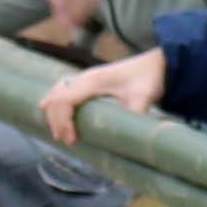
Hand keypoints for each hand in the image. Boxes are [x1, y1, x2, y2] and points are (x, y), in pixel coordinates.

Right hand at [36, 45, 169, 143]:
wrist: (157, 64)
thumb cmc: (149, 80)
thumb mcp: (143, 100)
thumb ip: (134, 117)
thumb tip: (129, 142)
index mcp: (94, 81)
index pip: (65, 100)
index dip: (63, 121)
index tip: (71, 139)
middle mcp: (86, 76)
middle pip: (57, 97)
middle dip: (56, 120)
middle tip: (66, 141)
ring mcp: (86, 76)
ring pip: (58, 91)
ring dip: (53, 111)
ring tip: (59, 132)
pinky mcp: (89, 79)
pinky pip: (63, 87)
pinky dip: (54, 99)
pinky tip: (49, 110)